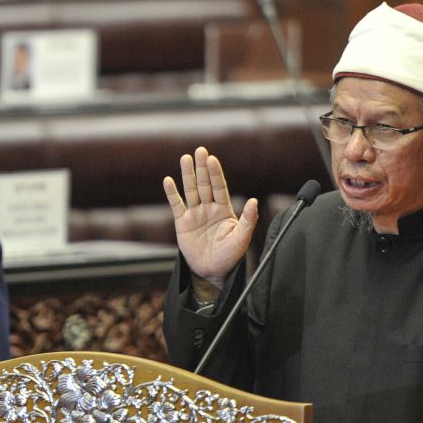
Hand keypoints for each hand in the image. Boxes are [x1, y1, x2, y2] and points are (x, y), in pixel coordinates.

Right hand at [163, 146, 257, 294]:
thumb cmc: (230, 256)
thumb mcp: (242, 239)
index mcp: (224, 209)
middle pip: (204, 184)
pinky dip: (172, 193)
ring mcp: (195, 214)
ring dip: (187, 175)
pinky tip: (169, 180)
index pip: (219, 187)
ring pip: (190, 190)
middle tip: (199, 150)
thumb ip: (248, 220)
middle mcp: (209, 208)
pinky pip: (176, 205)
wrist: (213, 272)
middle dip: (202, 168)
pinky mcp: (182, 223)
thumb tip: (254, 201)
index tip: (212, 159)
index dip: (216, 173)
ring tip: (185, 158)